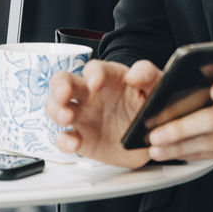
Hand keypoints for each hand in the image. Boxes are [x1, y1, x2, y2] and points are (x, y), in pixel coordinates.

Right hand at [45, 59, 160, 167]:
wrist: (153, 139)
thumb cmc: (150, 107)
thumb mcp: (157, 88)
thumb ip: (149, 75)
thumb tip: (133, 75)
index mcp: (108, 78)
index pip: (94, 68)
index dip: (92, 73)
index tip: (96, 83)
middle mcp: (90, 95)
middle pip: (63, 82)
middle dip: (59, 86)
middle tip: (64, 95)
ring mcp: (83, 116)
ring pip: (55, 107)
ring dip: (56, 111)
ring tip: (67, 118)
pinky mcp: (81, 139)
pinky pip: (63, 138)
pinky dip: (63, 141)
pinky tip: (73, 143)